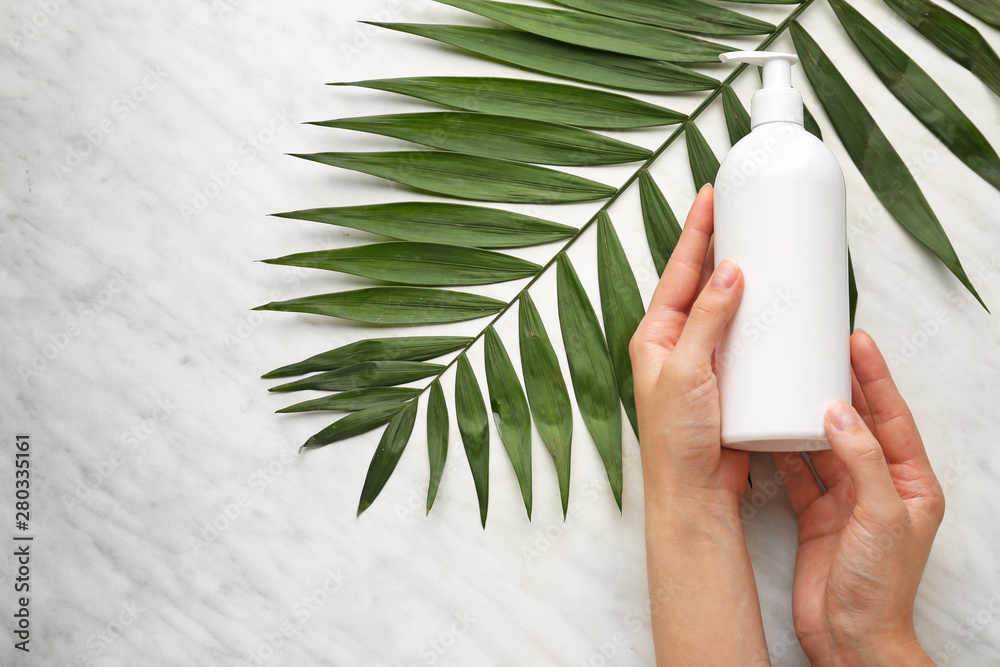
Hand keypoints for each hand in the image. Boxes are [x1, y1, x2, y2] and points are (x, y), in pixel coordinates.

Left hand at [632, 186, 767, 665]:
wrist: (694, 494)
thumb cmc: (676, 438)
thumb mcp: (686, 370)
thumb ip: (706, 320)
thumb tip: (729, 271)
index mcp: (655, 336)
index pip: (678, 272)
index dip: (695, 233)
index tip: (710, 196)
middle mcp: (677, 343)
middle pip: (704, 283)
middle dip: (722, 247)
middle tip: (746, 213)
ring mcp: (704, 360)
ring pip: (728, 308)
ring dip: (746, 280)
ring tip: (769, 249)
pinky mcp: (730, 380)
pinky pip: (748, 338)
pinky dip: (763, 318)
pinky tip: (781, 306)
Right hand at [775, 330, 943, 665]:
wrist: (850, 638)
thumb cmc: (880, 586)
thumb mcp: (880, 515)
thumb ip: (861, 460)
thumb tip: (839, 412)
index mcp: (910, 483)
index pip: (892, 417)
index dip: (875, 378)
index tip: (856, 342)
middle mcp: (878, 486)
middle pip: (857, 424)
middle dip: (840, 386)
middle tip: (821, 349)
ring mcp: (846, 500)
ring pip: (824, 444)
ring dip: (808, 414)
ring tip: (790, 380)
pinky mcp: (816, 515)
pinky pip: (798, 472)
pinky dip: (784, 449)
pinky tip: (770, 427)